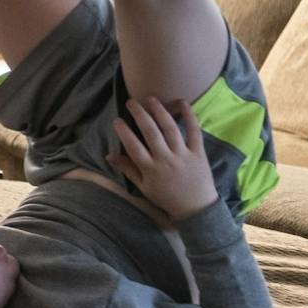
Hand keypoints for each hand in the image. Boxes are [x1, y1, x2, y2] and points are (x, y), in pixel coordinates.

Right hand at [110, 97, 217, 220]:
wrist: (195, 208)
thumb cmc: (166, 197)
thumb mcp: (143, 187)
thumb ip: (127, 169)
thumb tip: (109, 155)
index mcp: (150, 169)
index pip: (133, 146)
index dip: (124, 131)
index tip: (117, 120)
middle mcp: (165, 159)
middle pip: (150, 132)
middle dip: (139, 114)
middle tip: (131, 102)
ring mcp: (182, 154)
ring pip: (169, 128)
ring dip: (159, 111)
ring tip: (150, 99)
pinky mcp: (198, 152)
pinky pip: (194, 131)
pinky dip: (189, 116)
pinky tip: (181, 103)